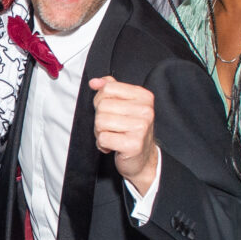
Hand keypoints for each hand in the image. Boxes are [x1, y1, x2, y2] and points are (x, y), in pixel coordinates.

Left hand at [90, 76, 158, 194]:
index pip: (108, 88)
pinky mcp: (133, 144)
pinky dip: (102, 144)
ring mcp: (141, 127)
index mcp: (144, 96)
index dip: (101, 100)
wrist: (143, 158)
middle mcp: (146, 110)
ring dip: (100, 132)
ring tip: (112, 136)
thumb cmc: (131, 129)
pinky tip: (113, 146)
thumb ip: (110, 88)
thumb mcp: (124, 104)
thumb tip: (94, 82)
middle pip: (102, 106)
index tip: (110, 110)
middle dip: (100, 118)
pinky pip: (103, 138)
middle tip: (111, 127)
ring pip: (100, 122)